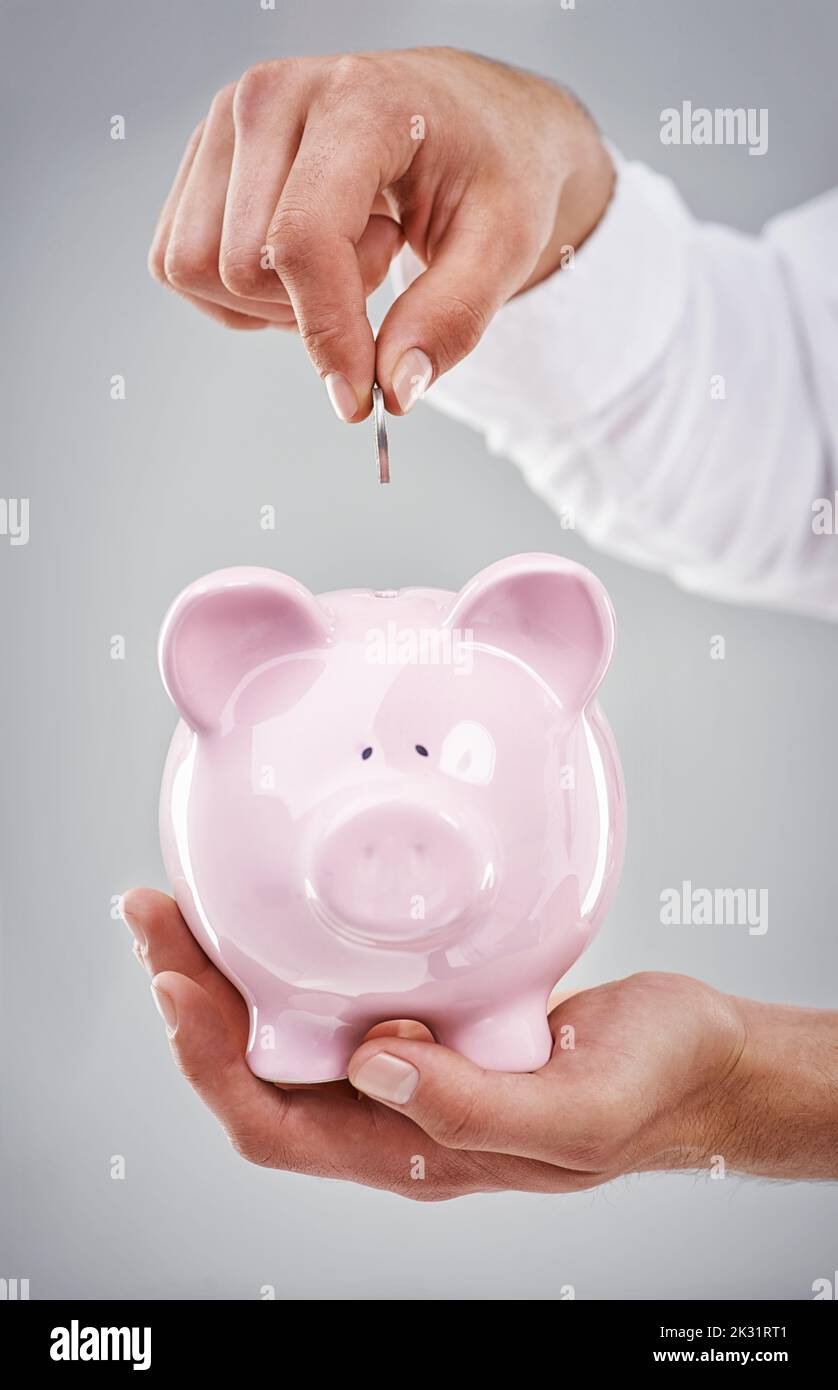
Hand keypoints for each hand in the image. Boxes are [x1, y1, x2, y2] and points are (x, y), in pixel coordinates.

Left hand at [119, 888, 837, 1196]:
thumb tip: (376, 1068)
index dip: (211, 1065)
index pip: (276, 1127)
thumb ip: (476, 1110)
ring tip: (185, 905)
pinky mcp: (435, 1014)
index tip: (176, 984)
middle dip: (192, 999)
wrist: (704, 1059)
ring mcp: (412, 1063)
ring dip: (227, 971)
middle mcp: (396, 1112)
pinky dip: (290, 951)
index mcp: (418, 1152)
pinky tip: (277, 909)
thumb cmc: (655, 1088)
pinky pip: (339, 991)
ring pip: (289, 1030)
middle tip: (154, 917)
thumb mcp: (579, 1114)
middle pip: (258, 1071)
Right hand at [148, 48, 613, 420]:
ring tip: (344, 256)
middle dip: (315, 307)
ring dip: (275, 301)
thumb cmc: (490, 168)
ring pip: (198, 269)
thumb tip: (395, 390)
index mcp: (356, 100)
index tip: (361, 397)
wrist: (465, 118)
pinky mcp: (202, 159)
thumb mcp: (506, 243)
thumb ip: (452, 319)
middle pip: (242, 266)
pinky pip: (183, 266)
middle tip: (380, 266)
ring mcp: (223, 123)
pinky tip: (303, 264)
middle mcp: (270, 97)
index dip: (328, 335)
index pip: (302, 240)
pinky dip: (241, 295)